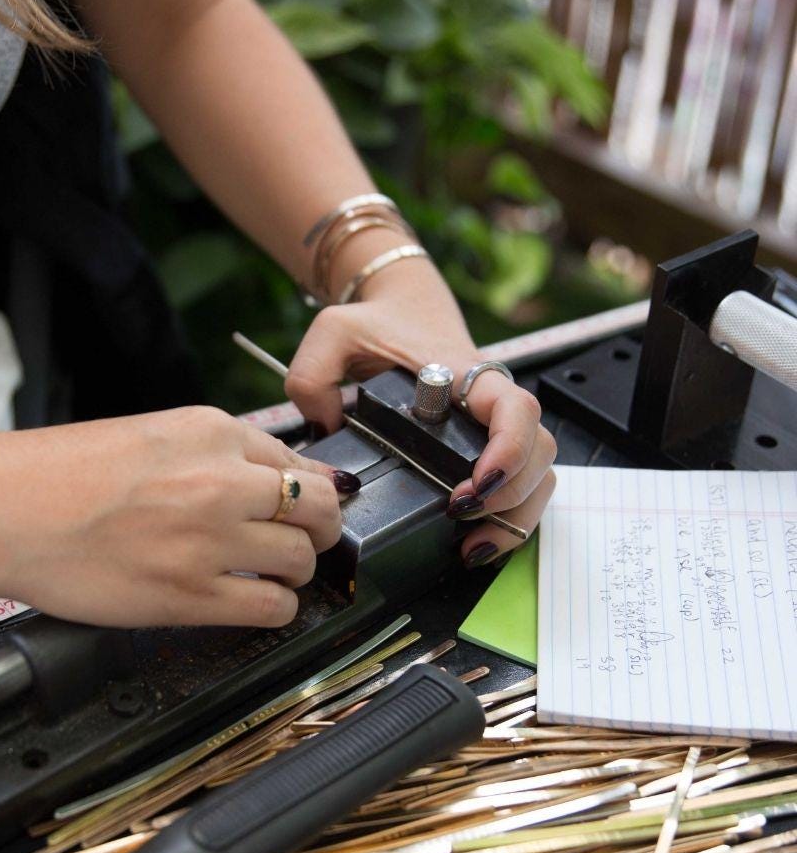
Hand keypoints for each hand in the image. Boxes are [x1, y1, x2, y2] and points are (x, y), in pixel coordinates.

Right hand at [0, 407, 350, 627]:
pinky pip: (274, 607)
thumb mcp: (149, 436)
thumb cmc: (58, 474)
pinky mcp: (191, 595)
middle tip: (307, 541)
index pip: (296, 459)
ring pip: (303, 558)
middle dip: (322, 527)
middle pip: (319, 506)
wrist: (0, 510)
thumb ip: (214, 454)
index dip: (303, 489)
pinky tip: (253, 602)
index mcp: (210, 431)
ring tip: (270, 575)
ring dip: (295, 570)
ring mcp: (209, 540)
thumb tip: (272, 477)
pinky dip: (276, 609)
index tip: (301, 507)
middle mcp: (220, 480)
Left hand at [284, 264, 555, 564]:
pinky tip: (473, 543)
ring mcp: (493, 429)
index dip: (510, 449)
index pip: (514, 408)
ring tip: (470, 547)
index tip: (477, 481)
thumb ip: (313, 375)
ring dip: (513, 518)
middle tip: (461, 516)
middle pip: (540, 452)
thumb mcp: (335, 333)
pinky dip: (505, 520)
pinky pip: (519, 487)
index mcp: (463, 375)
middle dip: (511, 496)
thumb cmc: (375, 321)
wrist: (399, 306)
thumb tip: (322, 426)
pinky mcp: (487, 449)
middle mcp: (488, 404)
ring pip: (538, 476)